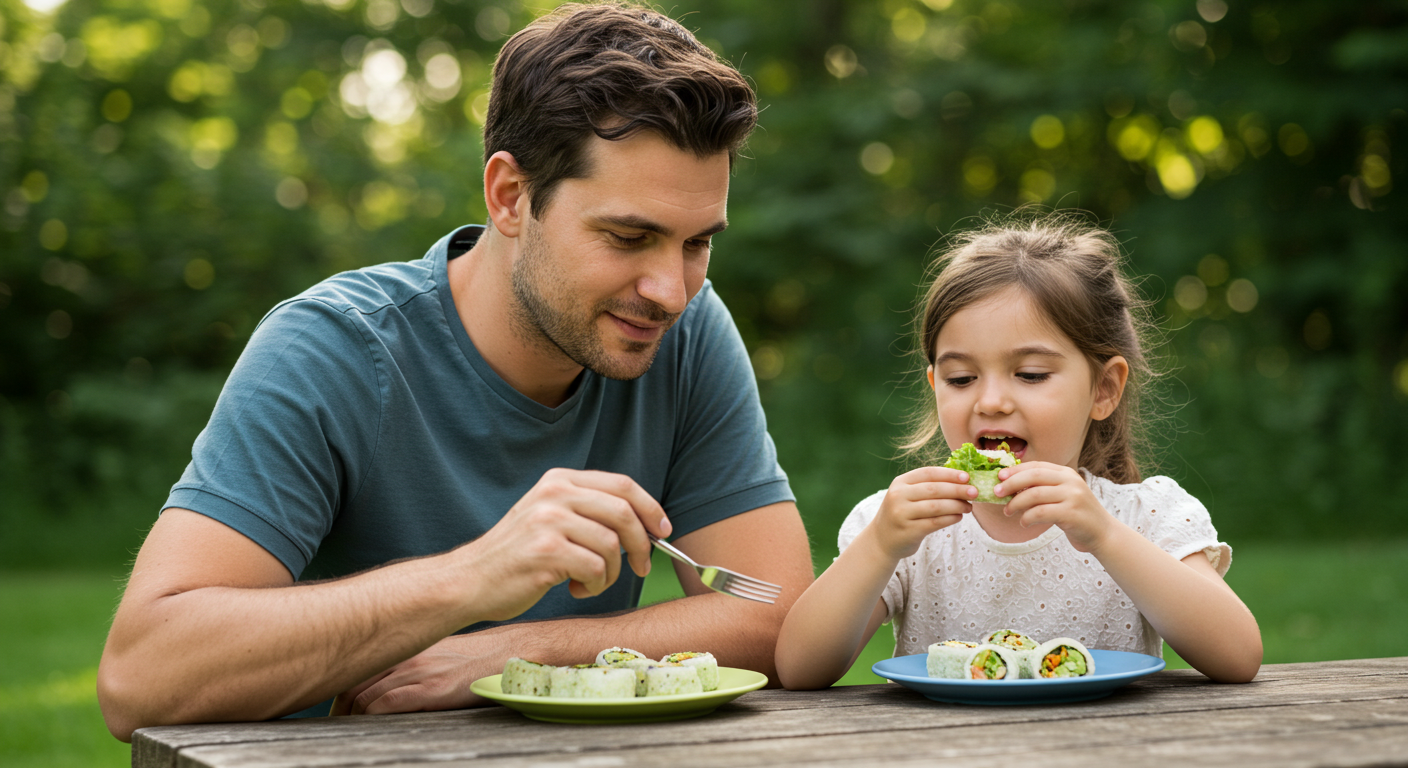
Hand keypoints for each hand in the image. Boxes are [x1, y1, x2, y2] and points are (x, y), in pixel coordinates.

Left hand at [331, 632, 498, 714]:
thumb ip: (410, 665)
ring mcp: (417, 671)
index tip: (336, 711)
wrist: (506, 655)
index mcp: (403, 648)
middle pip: (354, 685)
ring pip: (366, 697)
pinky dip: (372, 718)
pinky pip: (388, 703)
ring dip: (353, 719)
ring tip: (351, 734)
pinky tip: (370, 727)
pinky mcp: (431, 688)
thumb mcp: (435, 655)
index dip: (339, 694)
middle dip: (339, 711)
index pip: (356, 669)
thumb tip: (385, 685)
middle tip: (336, 728)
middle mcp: (405, 656)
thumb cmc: (472, 661)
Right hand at [456, 468, 670, 622]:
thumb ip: (588, 511)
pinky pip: (596, 568)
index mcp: (559, 480)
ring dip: (611, 572)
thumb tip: (646, 523)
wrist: (469, 580)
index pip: (622, 485)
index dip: (651, 508)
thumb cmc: (516, 556)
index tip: (663, 530)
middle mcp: (554, 493)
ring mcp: (549, 520)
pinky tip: (576, 588)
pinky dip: (595, 585)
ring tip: (590, 581)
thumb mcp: (549, 516)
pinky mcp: (546, 551)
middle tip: (641, 567)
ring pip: (612, 545)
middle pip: (624, 512)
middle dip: (642, 544)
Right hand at [872, 466, 974, 559]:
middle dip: (958, 490)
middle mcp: (898, 496)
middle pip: (934, 489)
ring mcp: (901, 514)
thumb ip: (928, 487)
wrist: (882, 540)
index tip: (967, 476)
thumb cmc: (902, 514)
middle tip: (975, 492)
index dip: (949, 474)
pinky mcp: (908, 531)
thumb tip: (962, 480)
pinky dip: (950, 519)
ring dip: (957, 505)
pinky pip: (935, 522)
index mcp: (900, 482)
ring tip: (969, 507)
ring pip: (936, 506)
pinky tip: (959, 517)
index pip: (928, 473)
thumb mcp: (907, 495)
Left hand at [993, 462, 1112, 551]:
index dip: (1015, 470)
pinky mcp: (1072, 513)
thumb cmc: (1075, 514)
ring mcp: (1073, 496)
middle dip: (1011, 483)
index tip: (998, 476)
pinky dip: (1027, 517)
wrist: (1102, 533)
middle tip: (996, 493)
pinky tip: (1023, 522)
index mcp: (1066, 473)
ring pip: (1035, 494)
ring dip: (1016, 503)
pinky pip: (1041, 512)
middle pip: (1033, 476)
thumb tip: (1008, 486)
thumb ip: (1041, 488)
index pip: (1036, 466)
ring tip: (1007, 512)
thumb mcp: (1061, 495)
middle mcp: (1070, 481)